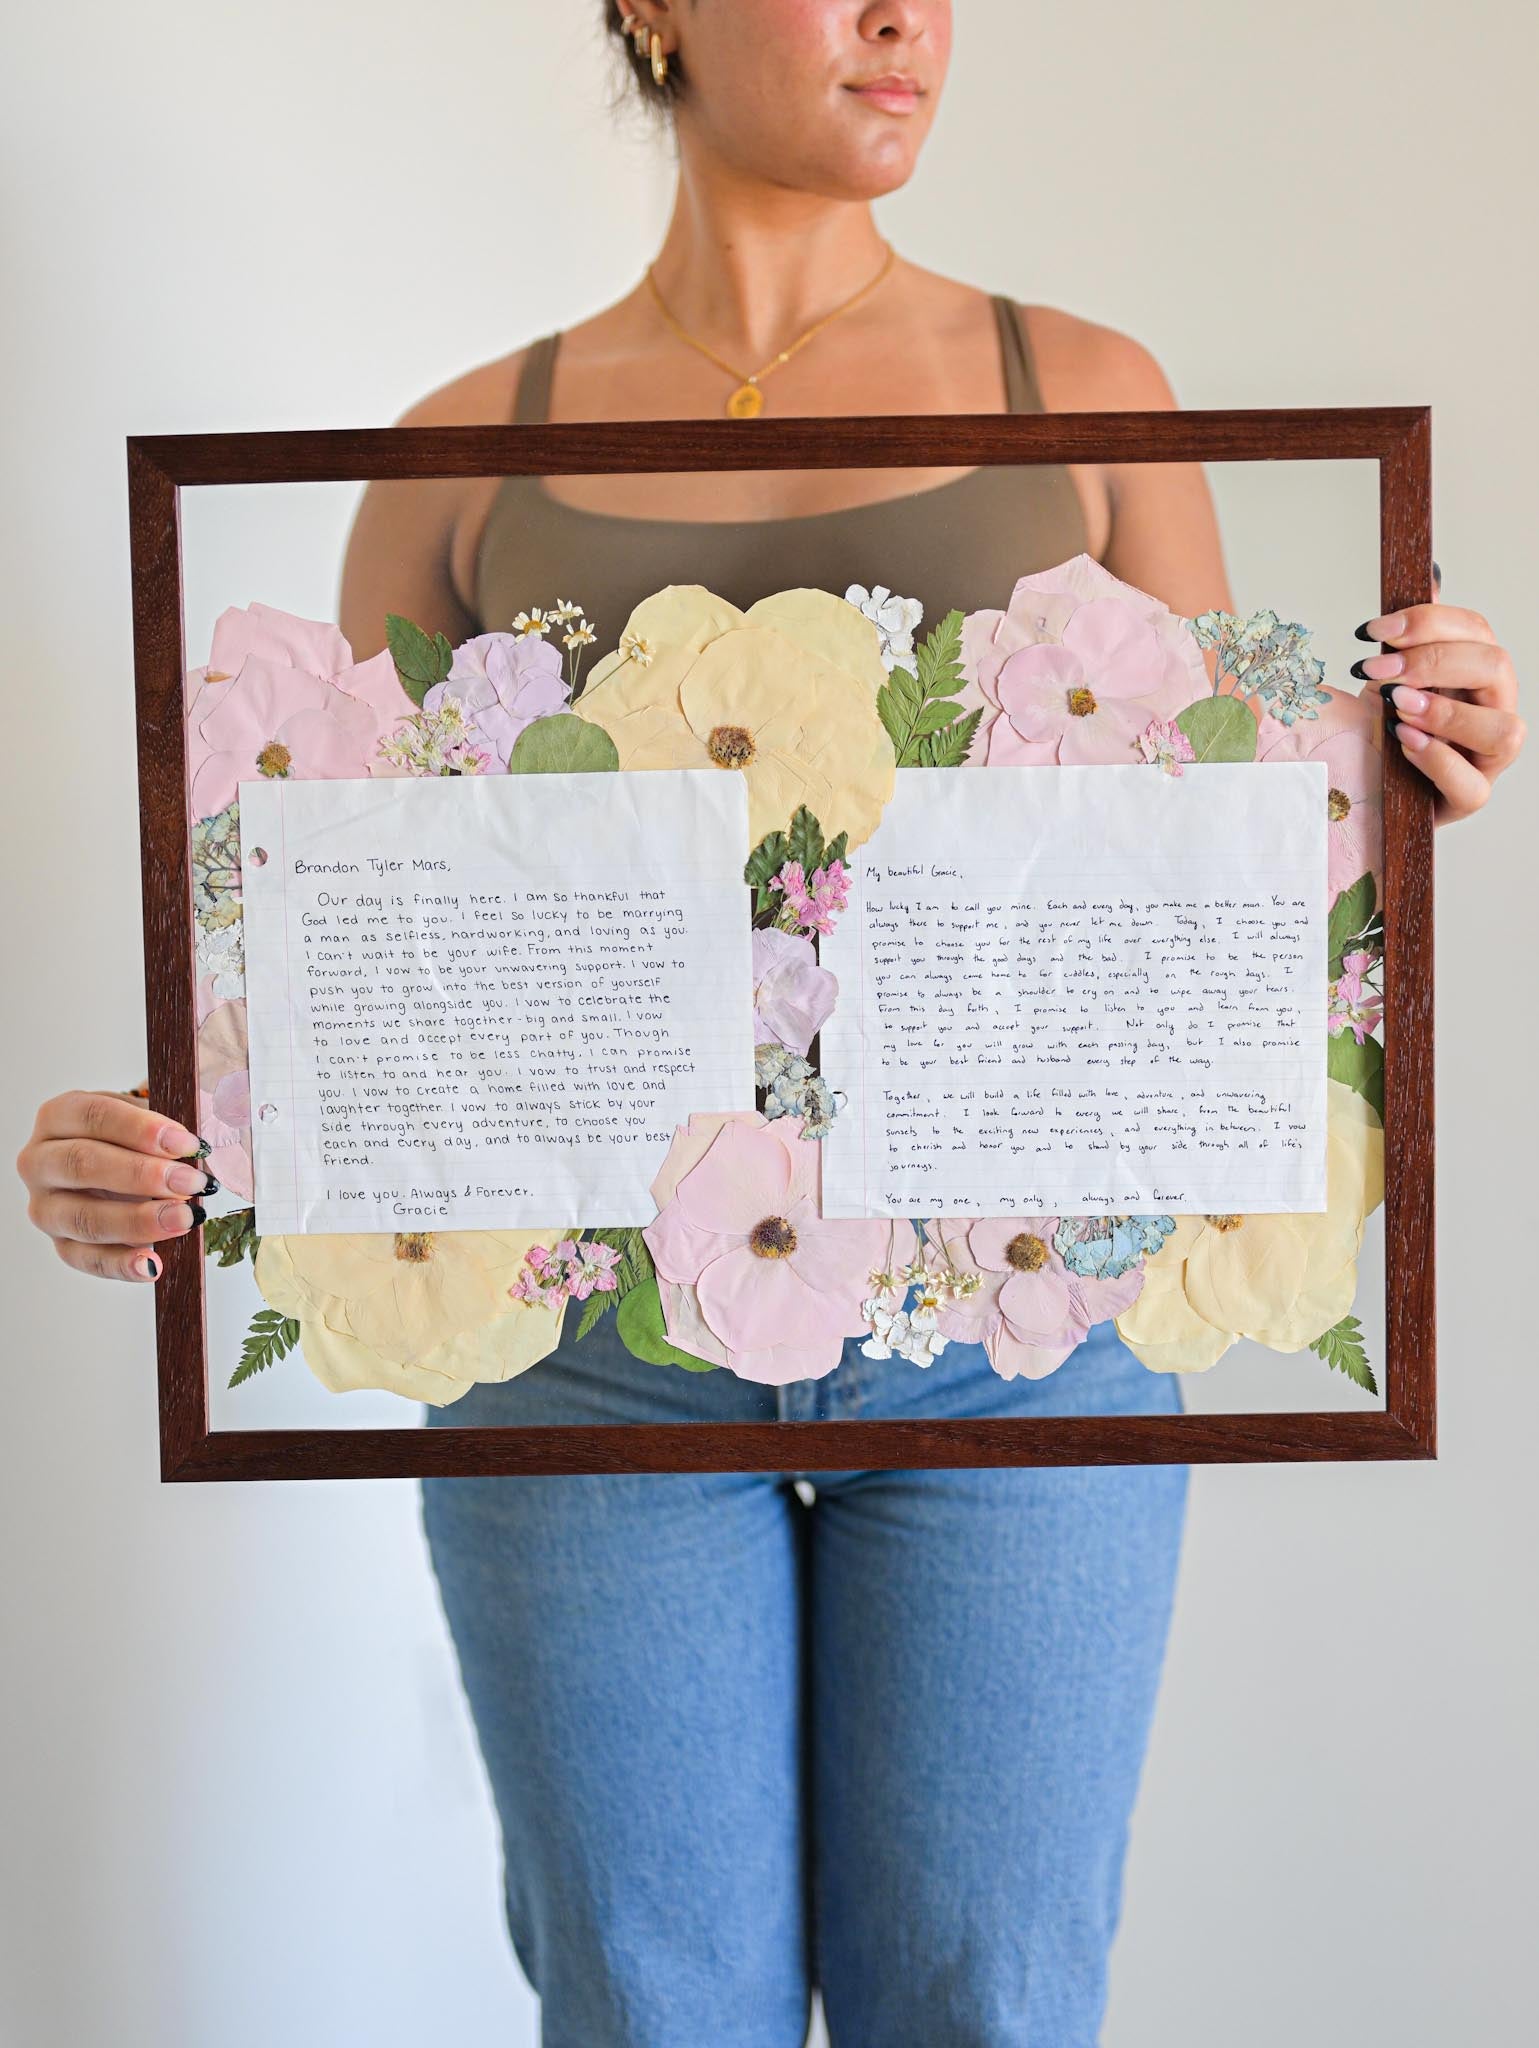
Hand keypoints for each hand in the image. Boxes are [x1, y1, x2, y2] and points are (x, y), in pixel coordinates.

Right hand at [16, 1089, 213, 1281]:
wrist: (128, 1172)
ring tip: (184, 1219)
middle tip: (190, 1183)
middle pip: (82, 1163)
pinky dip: (121, 1264)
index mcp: (59, 1116)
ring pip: (82, 1217)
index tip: (186, 1143)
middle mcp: (40, 1161)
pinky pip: (85, 1259)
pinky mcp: (62, 1244)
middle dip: (142, 1174)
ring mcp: (45, 1206)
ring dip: (138, 1220)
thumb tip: (198, 1146)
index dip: (140, 1128)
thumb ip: (166, 1128)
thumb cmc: (138, 1141)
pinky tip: (152, 1264)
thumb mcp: (150, 1121)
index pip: (92, 1115)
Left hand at [1352, 565, 1525, 822]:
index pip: (1475, 630)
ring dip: (1446, 712)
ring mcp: (1488, 758)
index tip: (1373, 630)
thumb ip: (1412, 633)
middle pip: (1495, 667)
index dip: (1428, 622)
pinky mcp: (1470, 798)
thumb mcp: (1391, 675)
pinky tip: (1402, 740)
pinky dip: (1437, 758)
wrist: (1370, 787)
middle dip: (1432, 661)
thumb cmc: (1388, 726)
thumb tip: (1429, 572)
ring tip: (1395, 705)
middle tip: (1377, 669)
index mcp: (1478, 672)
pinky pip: (1472, 784)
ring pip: (1503, 729)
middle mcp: (1494, 709)